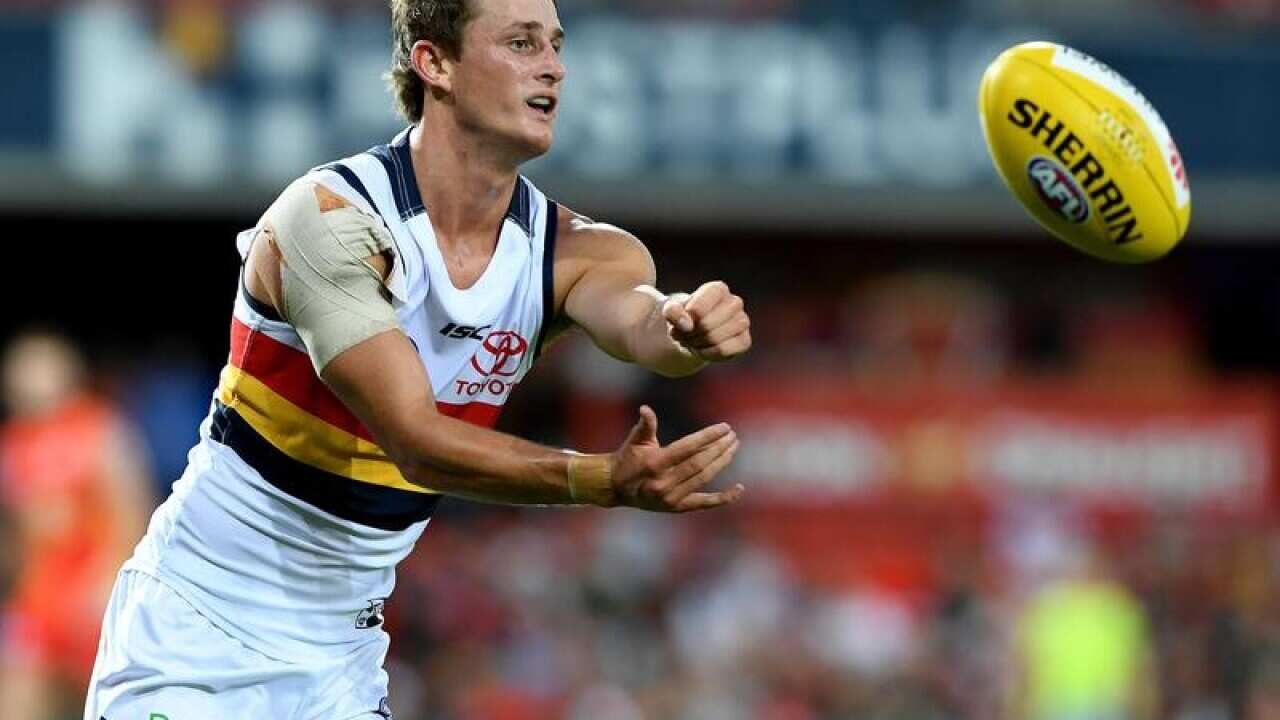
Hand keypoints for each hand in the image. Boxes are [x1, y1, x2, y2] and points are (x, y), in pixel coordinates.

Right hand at [611, 406, 743, 512]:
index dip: (708, 437)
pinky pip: (704, 503)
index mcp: (654, 464)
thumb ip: (645, 425)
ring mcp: (672, 498)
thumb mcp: (635, 440)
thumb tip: (645, 409)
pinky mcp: (677, 508)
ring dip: (722, 462)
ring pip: (704, 478)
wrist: (616, 487)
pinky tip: (739, 488)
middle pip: (700, 463)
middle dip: (719, 448)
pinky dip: (724, 498)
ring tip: (734, 446)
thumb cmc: (628, 458)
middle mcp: (663, 483)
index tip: (725, 427)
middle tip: (733, 435)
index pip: (688, 448)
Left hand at [663, 281, 751, 360]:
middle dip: (691, 333)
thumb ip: (673, 311)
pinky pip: (725, 351)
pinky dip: (709, 353)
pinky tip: (704, 349)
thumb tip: (687, 324)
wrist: (693, 334)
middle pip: (707, 324)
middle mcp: (734, 302)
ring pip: (716, 338)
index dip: (690, 315)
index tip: (683, 319)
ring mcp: (742, 322)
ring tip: (693, 341)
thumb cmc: (684, 317)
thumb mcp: (671, 310)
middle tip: (684, 334)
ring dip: (698, 344)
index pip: (702, 304)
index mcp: (718, 289)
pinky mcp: (744, 340)